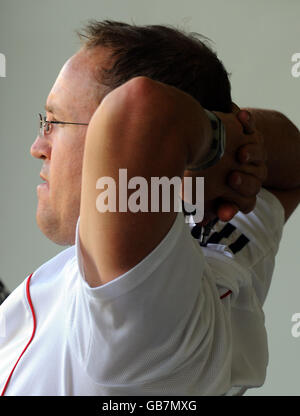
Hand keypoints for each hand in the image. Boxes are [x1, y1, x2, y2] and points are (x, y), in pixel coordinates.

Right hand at [183, 107, 266, 224]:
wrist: (186, 142)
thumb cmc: (190, 175)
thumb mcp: (194, 195)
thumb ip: (201, 208)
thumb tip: (201, 222)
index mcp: (238, 190)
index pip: (246, 201)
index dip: (238, 203)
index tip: (226, 206)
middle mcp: (246, 171)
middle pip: (256, 179)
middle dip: (246, 182)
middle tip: (233, 178)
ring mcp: (247, 150)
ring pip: (259, 153)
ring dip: (252, 153)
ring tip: (241, 154)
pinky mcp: (243, 129)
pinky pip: (249, 124)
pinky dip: (246, 120)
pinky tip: (240, 117)